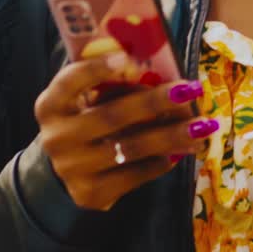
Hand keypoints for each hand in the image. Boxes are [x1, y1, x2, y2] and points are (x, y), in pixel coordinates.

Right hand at [33, 52, 216, 210]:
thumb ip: (112, 83)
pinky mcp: (90, 193)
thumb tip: (163, 69)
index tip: (131, 60)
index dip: (98, 69)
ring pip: (130, 148)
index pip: (71, 81)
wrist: (64, 169)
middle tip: (190, 90)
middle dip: (155, 102)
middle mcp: (56, 137)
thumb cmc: (85, 120)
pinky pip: (134, 175)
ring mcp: (72, 169)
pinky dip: (161, 161)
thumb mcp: (87, 99)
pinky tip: (181, 150)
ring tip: (202, 127)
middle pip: (112, 116)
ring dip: (171, 135)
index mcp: (51, 104)